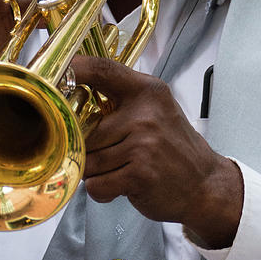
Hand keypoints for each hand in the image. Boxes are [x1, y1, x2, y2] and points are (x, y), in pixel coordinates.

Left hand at [73, 55, 243, 248]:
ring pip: (88, 160)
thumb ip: (120, 101)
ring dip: (97, 172)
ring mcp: (143, 143)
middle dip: (90, 149)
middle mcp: (145, 113)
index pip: (103, 69)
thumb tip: (72, 96)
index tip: (55, 71)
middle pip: (86, 130)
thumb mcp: (155, 110)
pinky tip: (123, 185)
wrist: (205, 184)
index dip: (75, 68)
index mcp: (147, 91)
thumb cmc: (173, 147)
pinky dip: (103, 191)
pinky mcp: (139, 173)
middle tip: (114, 155)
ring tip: (122, 170)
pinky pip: (96, 185)